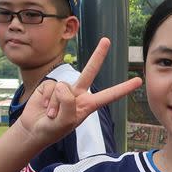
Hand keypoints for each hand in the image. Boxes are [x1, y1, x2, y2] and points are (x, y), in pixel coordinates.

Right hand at [18, 38, 142, 146]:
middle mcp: (78, 94)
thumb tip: (63, 86)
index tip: (138, 81)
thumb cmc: (52, 130)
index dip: (123, 88)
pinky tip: (44, 106)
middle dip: (98, 55)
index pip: (109, 95)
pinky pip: (49, 86)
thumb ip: (67, 105)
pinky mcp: (50, 86)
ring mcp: (64, 89)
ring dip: (54, 103)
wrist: (33, 130)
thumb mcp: (64, 123)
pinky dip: (45, 98)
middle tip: (106, 40)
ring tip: (51, 114)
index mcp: (88, 105)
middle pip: (90, 71)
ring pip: (62, 86)